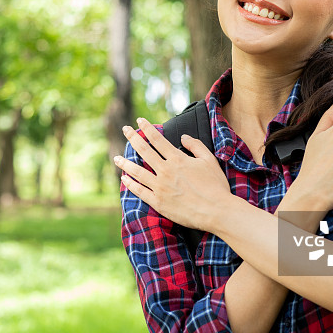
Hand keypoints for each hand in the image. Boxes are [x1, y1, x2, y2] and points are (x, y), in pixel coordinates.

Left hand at [114, 118, 230, 230]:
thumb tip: (183, 137)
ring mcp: (160, 187)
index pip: (157, 139)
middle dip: (133, 138)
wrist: (217, 211)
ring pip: (137, 172)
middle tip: (125, 129)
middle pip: (144, 151)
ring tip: (116, 157)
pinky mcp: (158, 203)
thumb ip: (195, 146)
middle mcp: (165, 171)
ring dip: (125, 163)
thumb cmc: (216, 186)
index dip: (147, 128)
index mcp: (177, 159)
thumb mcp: (209, 160)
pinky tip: (124, 178)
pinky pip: (140, 192)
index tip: (139, 120)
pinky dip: (130, 184)